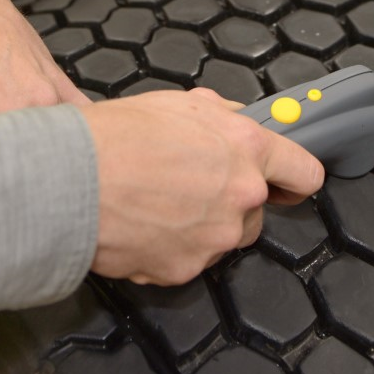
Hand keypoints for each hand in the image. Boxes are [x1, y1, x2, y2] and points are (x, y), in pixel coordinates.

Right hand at [83, 88, 324, 285]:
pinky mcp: (186, 269)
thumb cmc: (115, 136)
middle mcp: (240, 197)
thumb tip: (237, 119)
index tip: (289, 181)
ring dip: (202, 226)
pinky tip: (143, 223)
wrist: (69, 179)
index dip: (296, 177)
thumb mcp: (177, 104)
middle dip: (232, 201)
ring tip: (158, 203)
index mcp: (246, 149)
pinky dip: (170, 247)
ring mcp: (215, 238)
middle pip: (258, 212)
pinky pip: (189, 260)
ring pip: (223, 238)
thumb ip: (220, 115)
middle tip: (191, 185)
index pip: (304, 172)